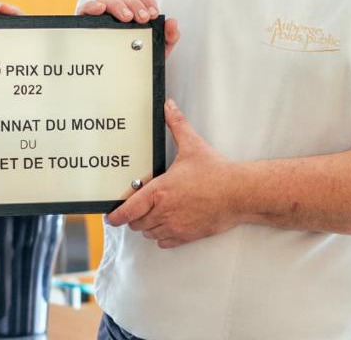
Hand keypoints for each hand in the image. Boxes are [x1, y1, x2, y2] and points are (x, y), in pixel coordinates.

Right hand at [78, 0, 180, 57]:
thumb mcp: (158, 48)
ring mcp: (101, 13)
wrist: (124, 79)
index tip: (153, 14)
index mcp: (133, 8)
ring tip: (126, 19)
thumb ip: (169, 36)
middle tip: (143, 19)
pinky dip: (92, 6)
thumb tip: (172, 22)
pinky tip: (100, 10)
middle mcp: (116, 7)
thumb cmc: (139, 57)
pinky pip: (85, 7)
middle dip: (134, 4)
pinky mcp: (86, 21)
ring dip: (117, 5)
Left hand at [106, 99, 241, 248]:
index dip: (116, 216)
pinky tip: (168, 224)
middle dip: (134, 216)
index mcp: (160, 191)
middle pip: (137, 224)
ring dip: (148, 226)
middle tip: (139, 206)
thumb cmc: (216, 172)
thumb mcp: (192, 145)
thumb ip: (177, 124)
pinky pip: (164, 243)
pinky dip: (162, 236)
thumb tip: (169, 106)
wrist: (239, 193)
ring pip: (149, 234)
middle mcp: (164, 212)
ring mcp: (175, 226)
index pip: (128, 210)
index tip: (111, 216)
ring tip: (154, 213)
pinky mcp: (187, 236)